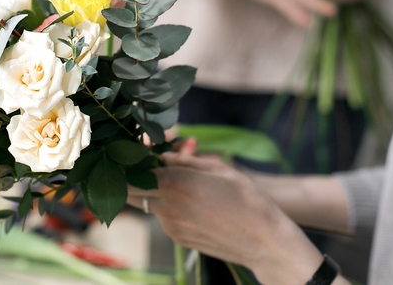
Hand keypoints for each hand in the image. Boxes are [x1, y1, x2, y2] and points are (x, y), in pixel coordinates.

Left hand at [127, 153, 328, 284]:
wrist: (265, 242)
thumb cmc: (247, 198)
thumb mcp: (218, 167)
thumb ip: (185, 159)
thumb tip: (163, 154)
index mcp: (174, 182)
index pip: (130, 172)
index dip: (128, 160)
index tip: (134, 150)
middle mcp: (166, 205)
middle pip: (128, 190)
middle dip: (129, 176)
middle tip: (143, 163)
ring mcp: (170, 225)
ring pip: (145, 202)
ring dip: (149, 190)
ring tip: (174, 179)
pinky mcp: (177, 237)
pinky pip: (161, 216)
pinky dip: (165, 205)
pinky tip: (189, 200)